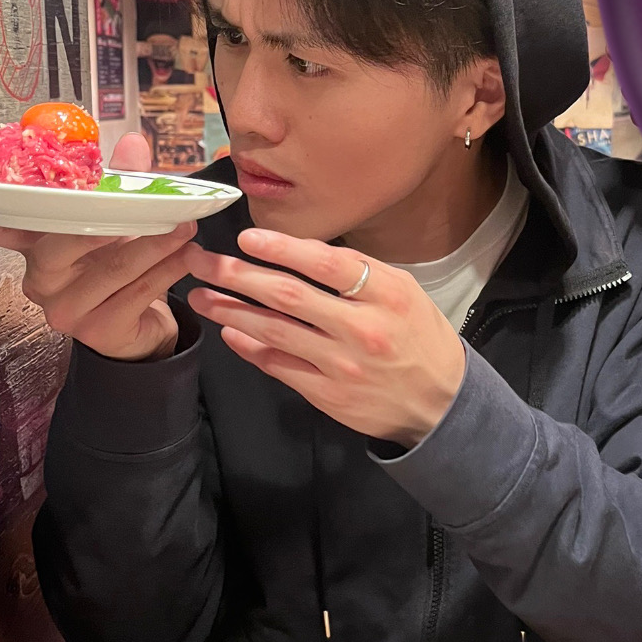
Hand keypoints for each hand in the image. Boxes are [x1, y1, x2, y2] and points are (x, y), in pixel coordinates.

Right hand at [0, 132, 197, 361]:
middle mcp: (42, 281)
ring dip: (155, 244)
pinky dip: (166, 271)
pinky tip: (186, 255)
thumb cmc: (118, 269)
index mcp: (37, 249)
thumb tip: (131, 142)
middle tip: (149, 206)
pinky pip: (137, 293)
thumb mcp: (118, 223)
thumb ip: (121, 185)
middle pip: (66, 244)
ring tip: (185, 226)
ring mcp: (67, 310)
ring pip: (113, 268)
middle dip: (113, 221)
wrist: (142, 328)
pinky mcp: (99, 330)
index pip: (11, 229)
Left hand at [187, 229, 467, 447]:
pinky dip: (250, 347)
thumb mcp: (404, 293)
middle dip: (237, 275)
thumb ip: (357, 272)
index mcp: (386, 295)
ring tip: (201, 295)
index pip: (327, 263)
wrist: (440, 404)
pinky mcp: (328, 395)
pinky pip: (279, 366)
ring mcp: (342, 365)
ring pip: (275, 331)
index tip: (246, 237)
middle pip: (288, 295)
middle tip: (202, 261)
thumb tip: (297, 251)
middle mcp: (363, 328)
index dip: (282, 248)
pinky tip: (229, 331)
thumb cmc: (419, 338)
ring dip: (231, 311)